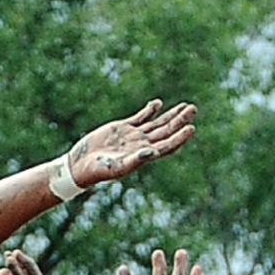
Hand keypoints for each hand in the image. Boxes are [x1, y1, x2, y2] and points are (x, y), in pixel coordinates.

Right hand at [68, 100, 196, 187]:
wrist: (81, 164)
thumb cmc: (99, 170)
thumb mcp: (118, 167)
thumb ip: (135, 160)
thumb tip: (153, 152)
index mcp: (144, 155)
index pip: (168, 145)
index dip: (180, 137)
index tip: (191, 128)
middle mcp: (142, 144)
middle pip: (167, 131)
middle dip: (180, 120)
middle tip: (193, 109)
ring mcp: (133, 135)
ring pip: (157, 123)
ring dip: (170, 114)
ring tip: (185, 106)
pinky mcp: (122, 128)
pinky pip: (140, 117)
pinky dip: (149, 110)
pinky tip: (158, 104)